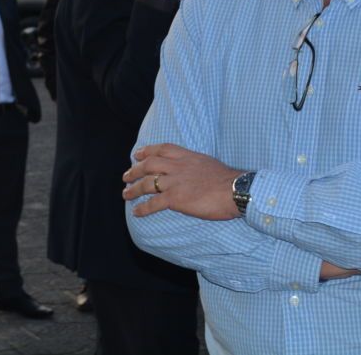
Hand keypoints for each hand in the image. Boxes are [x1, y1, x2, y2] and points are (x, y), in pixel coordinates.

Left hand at [122, 144, 240, 219]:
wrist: (234, 190)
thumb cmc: (227, 180)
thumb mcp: (208, 163)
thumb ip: (194, 165)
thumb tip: (191, 170)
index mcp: (187, 156)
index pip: (162, 149)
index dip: (147, 151)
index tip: (137, 154)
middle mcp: (178, 166)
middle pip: (149, 164)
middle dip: (135, 170)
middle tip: (126, 176)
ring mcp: (175, 182)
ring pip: (147, 183)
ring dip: (133, 189)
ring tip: (126, 194)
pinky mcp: (176, 198)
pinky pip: (153, 203)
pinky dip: (143, 208)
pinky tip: (136, 212)